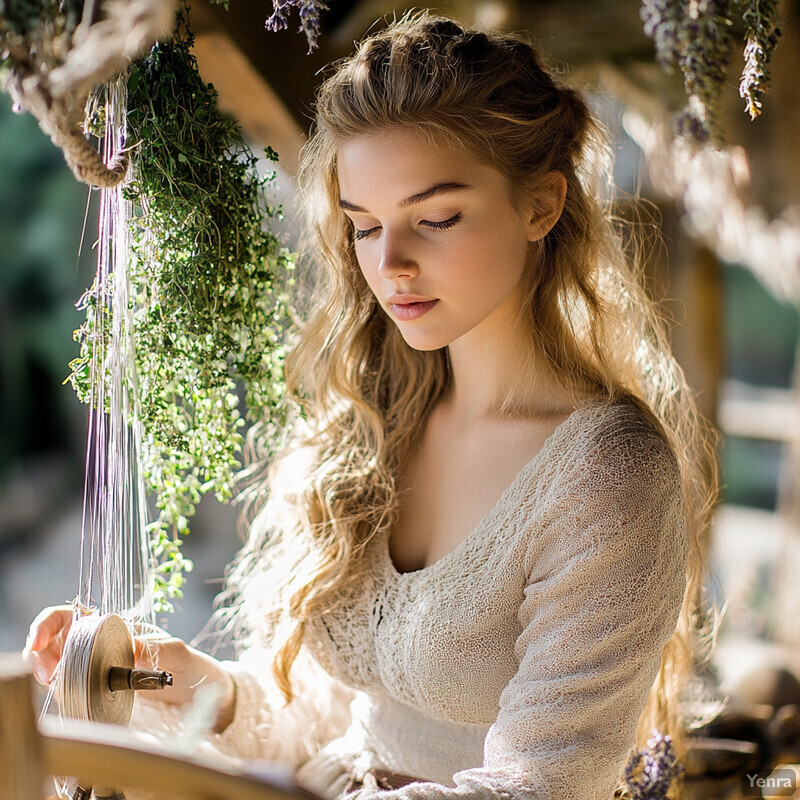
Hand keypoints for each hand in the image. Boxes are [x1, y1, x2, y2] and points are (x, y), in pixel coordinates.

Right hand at [23, 607, 236, 732]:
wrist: (199, 692)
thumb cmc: (188, 666)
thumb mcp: (175, 652)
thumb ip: (153, 648)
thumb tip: (128, 645)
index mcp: (116, 627)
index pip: (72, 615)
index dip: (48, 624)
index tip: (38, 641)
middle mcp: (100, 644)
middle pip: (54, 640)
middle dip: (40, 652)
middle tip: (47, 674)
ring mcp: (96, 668)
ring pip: (56, 665)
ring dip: (47, 672)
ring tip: (55, 685)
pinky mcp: (97, 692)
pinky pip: (68, 689)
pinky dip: (60, 692)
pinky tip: (67, 697)